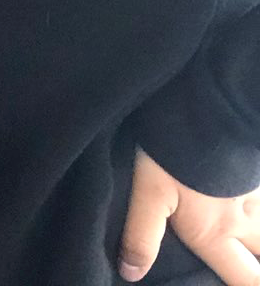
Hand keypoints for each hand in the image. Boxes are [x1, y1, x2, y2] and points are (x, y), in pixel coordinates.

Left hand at [121, 148, 259, 283]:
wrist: (208, 109)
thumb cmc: (173, 154)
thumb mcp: (148, 194)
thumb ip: (142, 235)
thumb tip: (132, 273)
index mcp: (215, 234)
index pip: (244, 280)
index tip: (241, 283)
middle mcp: (245, 223)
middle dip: (258, 270)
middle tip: (247, 267)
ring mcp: (258, 197)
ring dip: (259, 239)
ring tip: (247, 242)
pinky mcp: (258, 173)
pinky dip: (259, 207)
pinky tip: (244, 198)